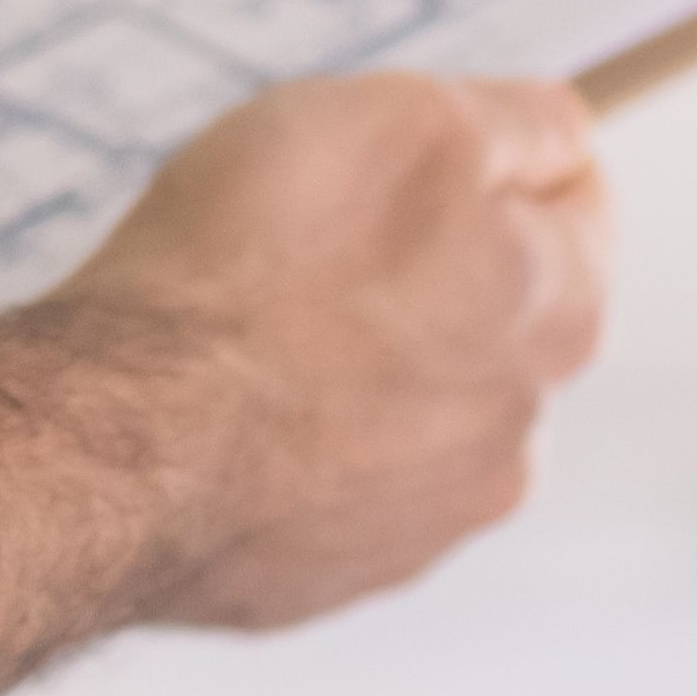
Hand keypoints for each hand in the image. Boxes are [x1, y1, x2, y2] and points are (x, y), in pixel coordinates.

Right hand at [50, 74, 613, 633]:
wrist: (121, 443)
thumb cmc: (250, 270)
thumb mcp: (403, 119)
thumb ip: (514, 124)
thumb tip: (564, 136)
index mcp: (555, 310)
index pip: (576, 204)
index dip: (493, 157)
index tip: (417, 150)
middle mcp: (513, 431)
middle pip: (495, 314)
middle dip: (431, 266)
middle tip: (314, 230)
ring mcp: (423, 520)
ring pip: (415, 410)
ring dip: (364, 367)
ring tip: (256, 330)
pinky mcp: (330, 576)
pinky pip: (332, 488)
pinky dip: (297, 448)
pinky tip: (226, 411)